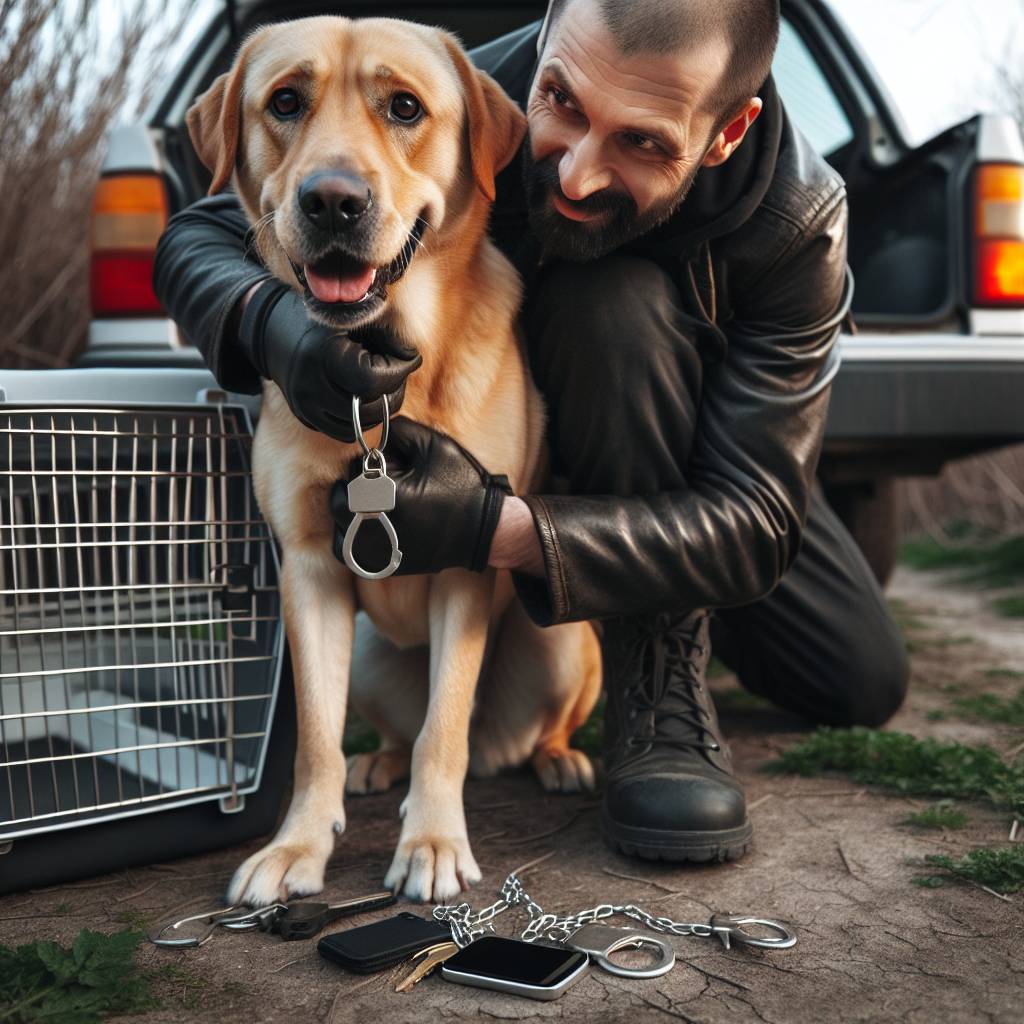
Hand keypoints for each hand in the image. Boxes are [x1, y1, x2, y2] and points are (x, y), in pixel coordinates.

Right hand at [237, 279, 421, 441]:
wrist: (270, 330)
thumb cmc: (319, 319)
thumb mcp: (351, 317)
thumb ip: (384, 338)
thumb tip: (412, 360)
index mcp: (323, 356)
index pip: (374, 380)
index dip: (400, 370)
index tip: (409, 357)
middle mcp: (310, 386)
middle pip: (369, 408)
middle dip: (393, 392)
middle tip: (397, 373)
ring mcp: (305, 406)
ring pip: (359, 426)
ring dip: (380, 409)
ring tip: (382, 385)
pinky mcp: (305, 417)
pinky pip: (344, 432)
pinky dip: (361, 419)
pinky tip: (364, 398)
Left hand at [330, 417, 512, 575]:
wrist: (484, 530)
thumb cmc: (461, 486)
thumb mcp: (432, 445)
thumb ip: (397, 431)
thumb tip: (369, 431)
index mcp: (387, 496)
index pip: (353, 471)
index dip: (368, 464)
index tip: (389, 466)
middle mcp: (377, 528)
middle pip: (340, 499)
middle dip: (356, 487)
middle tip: (382, 485)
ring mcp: (378, 551)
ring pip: (339, 527)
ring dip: (349, 513)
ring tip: (375, 505)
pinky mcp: (382, 566)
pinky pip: (348, 552)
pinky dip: (352, 537)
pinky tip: (372, 524)